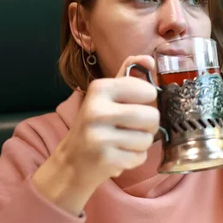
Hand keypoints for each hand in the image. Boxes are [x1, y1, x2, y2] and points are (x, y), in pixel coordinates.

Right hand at [32, 55, 158, 214]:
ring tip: (122, 142)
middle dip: (148, 126)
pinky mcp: (104, 159)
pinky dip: (134, 158)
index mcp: (100, 89)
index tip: (133, 105)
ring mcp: (99, 137)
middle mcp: (96, 110)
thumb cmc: (96, 124)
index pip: (148, 91)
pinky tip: (118, 155)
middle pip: (152, 116)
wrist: (71, 162)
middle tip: (131, 128)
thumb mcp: (107, 95)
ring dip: (140, 143)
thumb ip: (128, 74)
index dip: (147, 101)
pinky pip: (140, 157)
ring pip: (147, 139)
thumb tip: (150, 60)